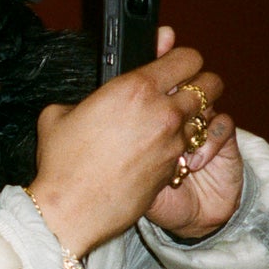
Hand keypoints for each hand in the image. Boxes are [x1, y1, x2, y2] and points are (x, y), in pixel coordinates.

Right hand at [29, 29, 232, 254]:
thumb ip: (84, 98)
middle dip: (202, 84)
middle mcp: (162, 111)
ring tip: (172, 123)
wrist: (72, 211)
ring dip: (195, 117)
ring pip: (206, 118)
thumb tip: (89, 102)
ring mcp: (172, 142)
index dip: (182, 58)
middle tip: (186, 91)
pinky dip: (183, 145)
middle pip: (210, 84)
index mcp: (135, 88)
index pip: (186, 57)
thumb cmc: (62, 164)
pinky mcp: (174, 168)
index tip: (174, 64)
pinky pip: (191, 147)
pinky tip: (161, 149)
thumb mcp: (59, 115)